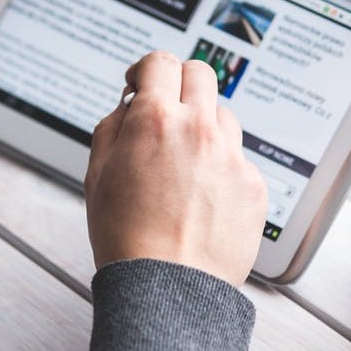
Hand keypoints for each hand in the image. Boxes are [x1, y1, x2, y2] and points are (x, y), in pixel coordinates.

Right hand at [85, 51, 268, 286]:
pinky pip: (238, 159)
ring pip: (222, 116)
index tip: (142, 83)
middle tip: (167, 108)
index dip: (146, 69)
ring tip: (183, 165)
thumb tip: (130, 103)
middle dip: (179, 83)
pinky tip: (202, 198)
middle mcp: (200, 129)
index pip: (160, 62)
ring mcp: (232, 156)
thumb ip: (113, 126)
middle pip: (200, 73)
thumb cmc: (127, 238)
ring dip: (203, 126)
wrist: (168, 288)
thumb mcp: (96, 174)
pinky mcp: (253, 184)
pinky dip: (221, 168)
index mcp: (156, 120)